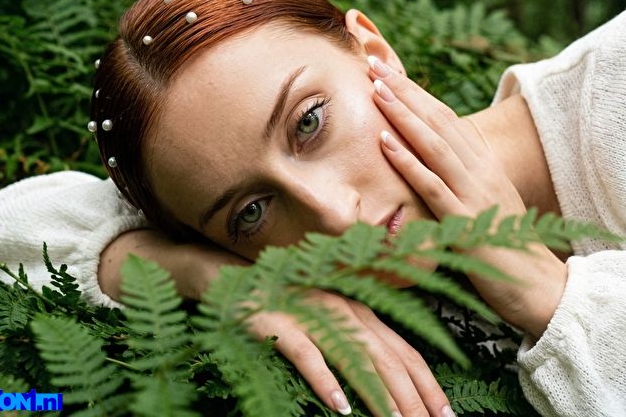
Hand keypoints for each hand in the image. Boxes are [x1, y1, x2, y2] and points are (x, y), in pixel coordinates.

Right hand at [247, 289, 452, 416]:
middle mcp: (344, 312)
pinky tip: (340, 407)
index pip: (405, 353)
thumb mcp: (334, 321)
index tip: (446, 414)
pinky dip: (326, 381)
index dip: (428, 385)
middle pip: (388, 359)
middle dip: (413, 398)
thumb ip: (360, 342)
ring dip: (380, 394)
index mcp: (361, 313)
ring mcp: (312, 316)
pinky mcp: (280, 325)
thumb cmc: (291, 307)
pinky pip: (308, 355)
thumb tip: (391, 382)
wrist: (242, 283)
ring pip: (356, 358)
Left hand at [367, 56, 566, 337]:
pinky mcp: (463, 220)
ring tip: (375, 90)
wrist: (537, 283)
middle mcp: (478, 169)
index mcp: (481, 162)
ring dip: (402, 115)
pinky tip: (384, 141)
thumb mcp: (483, 199)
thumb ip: (459, 177)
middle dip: (404, 90)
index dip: (415, 92)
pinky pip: (431, 185)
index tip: (388, 71)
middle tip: (373, 64)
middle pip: (437, 120)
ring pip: (433, 144)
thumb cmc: (503, 241)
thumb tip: (429, 160)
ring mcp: (472, 192)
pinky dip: (407, 161)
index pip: (445, 117)